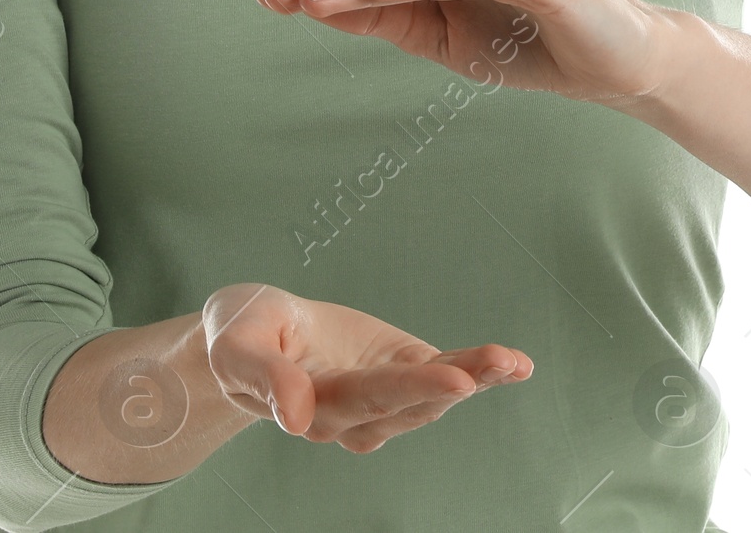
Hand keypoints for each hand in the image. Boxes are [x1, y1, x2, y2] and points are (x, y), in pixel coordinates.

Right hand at [202, 283, 531, 453]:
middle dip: (455, 384)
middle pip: (408, 401)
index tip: (452, 381)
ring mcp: (379, 400)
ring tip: (512, 360)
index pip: (365, 398)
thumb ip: (262, 376)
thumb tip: (294, 413)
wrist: (249, 336)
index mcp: (311, 405)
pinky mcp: (399, 375)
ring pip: (432, 395)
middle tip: (499, 364)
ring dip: (476, 377)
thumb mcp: (235, 342)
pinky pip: (442, 376)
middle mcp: (352, 415)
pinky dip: (480, 371)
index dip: (409, 389)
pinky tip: (515, 364)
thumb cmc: (239, 334)